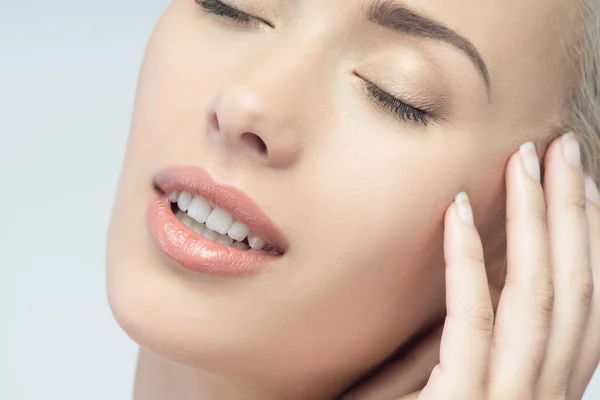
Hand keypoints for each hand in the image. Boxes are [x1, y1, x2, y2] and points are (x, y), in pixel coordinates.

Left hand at [343, 134, 599, 398]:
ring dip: (534, 220)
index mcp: (546, 388)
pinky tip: (458, 210)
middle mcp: (542, 396)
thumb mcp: (461, 380)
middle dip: (572, 212)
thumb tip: (480, 273)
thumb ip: (475, 338)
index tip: (575, 182)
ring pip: (537, 298)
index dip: (587, 238)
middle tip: (562, 149)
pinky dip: (466, 261)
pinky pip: (473, 321)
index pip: (582, 303)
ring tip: (524, 161)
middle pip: (572, 290)